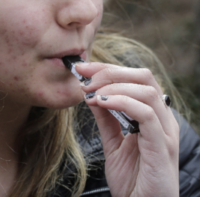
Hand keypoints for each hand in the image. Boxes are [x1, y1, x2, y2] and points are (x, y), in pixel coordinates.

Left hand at [76, 62, 179, 196]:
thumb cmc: (131, 179)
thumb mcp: (113, 143)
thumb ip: (106, 119)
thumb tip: (92, 95)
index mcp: (151, 115)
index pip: (134, 79)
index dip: (108, 69)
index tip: (82, 68)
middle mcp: (161, 118)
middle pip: (143, 77)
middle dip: (110, 71)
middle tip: (84, 77)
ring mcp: (164, 131)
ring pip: (145, 90)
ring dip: (113, 86)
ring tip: (90, 92)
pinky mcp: (162, 145)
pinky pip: (145, 113)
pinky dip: (121, 102)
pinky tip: (100, 103)